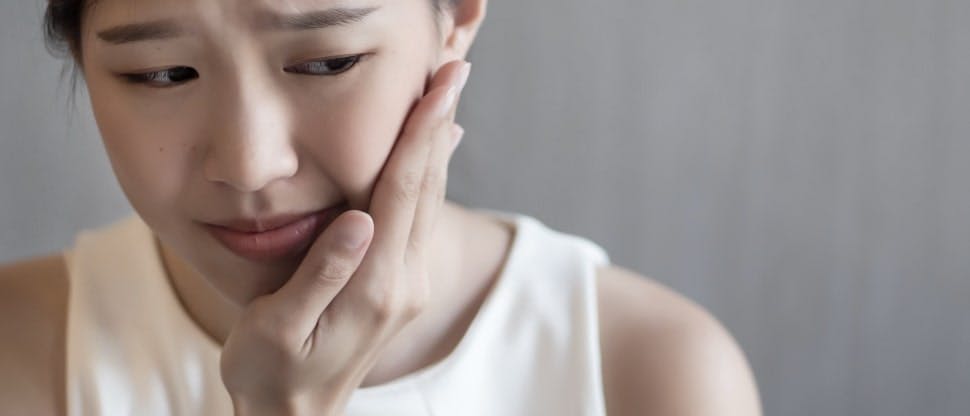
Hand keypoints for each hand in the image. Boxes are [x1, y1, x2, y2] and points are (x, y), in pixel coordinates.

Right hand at [220, 59, 470, 415]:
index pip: (402, 195)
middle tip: (452, 73)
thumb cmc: (272, 373)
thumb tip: (359, 221)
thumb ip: (321, 275)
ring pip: (429, 201)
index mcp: (373, 287)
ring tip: (447, 98)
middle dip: (439, 126)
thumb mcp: (277, 330)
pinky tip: (435, 153)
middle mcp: (403, 283)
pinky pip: (421, 218)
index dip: (420, 137)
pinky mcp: (401, 286)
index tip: (437, 91)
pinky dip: (429, 176)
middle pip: (427, 188)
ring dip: (439, 145)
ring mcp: (408, 286)